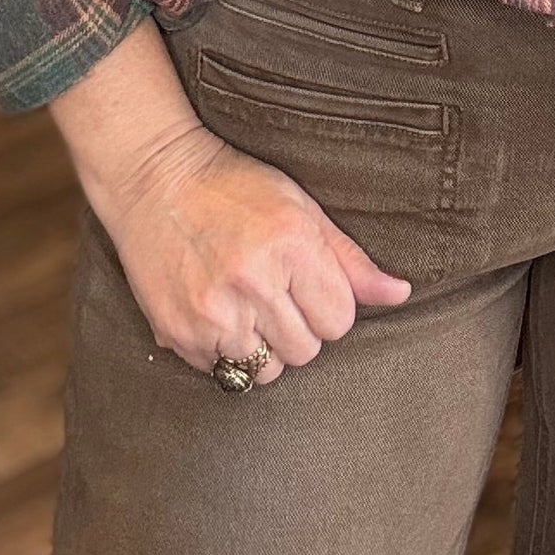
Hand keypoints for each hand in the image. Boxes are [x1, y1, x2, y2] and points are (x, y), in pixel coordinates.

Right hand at [96, 122, 412, 384]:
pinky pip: (224, 373)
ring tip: (246, 304)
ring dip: (264, 347)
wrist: (154, 180)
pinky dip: (226, 353)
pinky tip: (217, 312)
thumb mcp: (301, 208)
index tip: (306, 282)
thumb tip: (400, 294)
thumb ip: (351, 260)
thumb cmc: (234, 187)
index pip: (340, 320)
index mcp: (291, 247)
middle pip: (306, 350)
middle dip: (298, 327)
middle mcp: (253, 285)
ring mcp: (213, 314)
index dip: (328, 304)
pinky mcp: (179, 335)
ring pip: (267, 372)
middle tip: (273, 290)